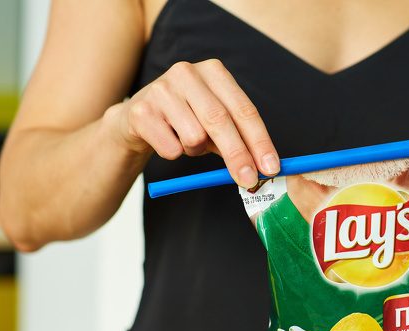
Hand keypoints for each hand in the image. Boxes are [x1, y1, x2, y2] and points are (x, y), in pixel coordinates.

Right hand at [104, 59, 279, 187]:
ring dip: (196, 151)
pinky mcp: (141, 111)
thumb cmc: (186, 120)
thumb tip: (264, 167)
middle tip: (249, 180)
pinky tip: (166, 140)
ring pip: (194, 137)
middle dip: (238, 155)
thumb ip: (240, 138)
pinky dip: (174, 153)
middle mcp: (187, 73)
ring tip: (187, 141)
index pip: (244, 109)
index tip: (271, 167)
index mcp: (214, 72)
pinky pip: (171, 148)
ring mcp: (161, 89)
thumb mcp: (215, 123)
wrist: (137, 119)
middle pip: (220, 120)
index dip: (260, 141)